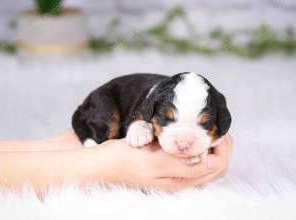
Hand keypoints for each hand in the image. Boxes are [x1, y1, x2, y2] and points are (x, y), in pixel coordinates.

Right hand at [97, 133, 232, 191]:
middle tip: (217, 125)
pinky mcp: (167, 163)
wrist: (103, 162)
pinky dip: (198, 143)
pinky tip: (193, 132)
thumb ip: (183, 165)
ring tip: (208, 127)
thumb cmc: (124, 161)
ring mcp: (174, 172)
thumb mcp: (153, 163)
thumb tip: (215, 163)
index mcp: (179, 182)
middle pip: (215, 166)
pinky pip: (192, 155)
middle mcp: (180, 179)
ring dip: (211, 144)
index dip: (223, 148)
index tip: (218, 128)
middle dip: (222, 146)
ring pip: (205, 160)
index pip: (216, 168)